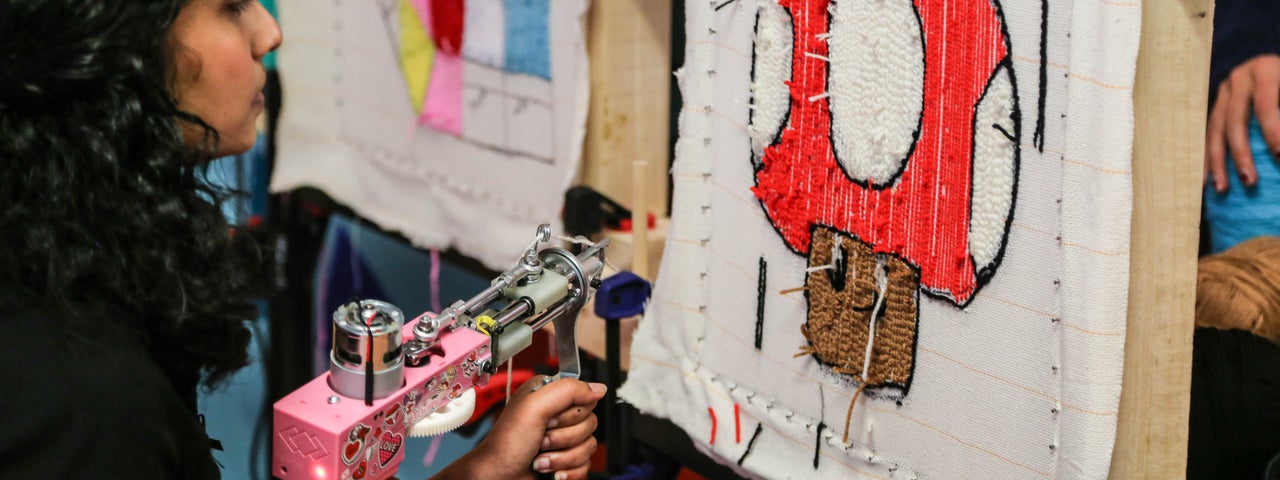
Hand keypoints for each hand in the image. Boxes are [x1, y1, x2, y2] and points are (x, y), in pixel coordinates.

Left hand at [432, 377, 605, 479]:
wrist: (497, 478)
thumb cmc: (505, 445)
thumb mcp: (534, 408)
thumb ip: (567, 391)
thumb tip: (598, 387)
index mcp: (550, 395)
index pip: (585, 396)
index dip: (571, 412)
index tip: (551, 420)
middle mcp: (557, 414)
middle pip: (590, 423)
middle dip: (564, 437)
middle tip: (541, 439)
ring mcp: (562, 439)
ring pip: (589, 445)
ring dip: (563, 457)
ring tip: (541, 458)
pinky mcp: (566, 460)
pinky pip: (585, 465)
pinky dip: (567, 471)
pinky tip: (549, 470)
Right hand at [1206, 54, 1279, 192]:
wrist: (1272, 64)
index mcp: (1265, 71)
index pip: (1266, 105)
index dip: (1272, 132)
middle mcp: (1239, 79)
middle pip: (1235, 121)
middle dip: (1241, 154)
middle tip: (1249, 181)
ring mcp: (1224, 92)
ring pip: (1216, 130)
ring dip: (1218, 162)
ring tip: (1222, 189)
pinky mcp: (1216, 105)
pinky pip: (1208, 135)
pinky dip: (1208, 158)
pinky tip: (1207, 181)